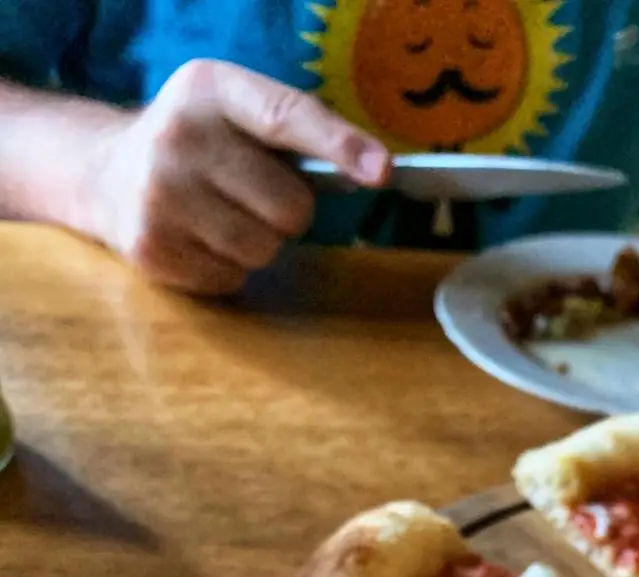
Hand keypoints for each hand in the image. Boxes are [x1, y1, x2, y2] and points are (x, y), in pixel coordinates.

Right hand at [83, 60, 387, 294]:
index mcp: (211, 88)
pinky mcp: (152, 248)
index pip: (285, 116)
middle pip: (289, 207)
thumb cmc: (200, 144)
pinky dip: (227, 266)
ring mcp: (160, 196)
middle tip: (254, 195)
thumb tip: (373, 170)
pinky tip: (200, 237)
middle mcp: (180, 136)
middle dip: (287, 212)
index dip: (338, 144)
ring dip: (259, 242)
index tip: (381, 170)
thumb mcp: (236, 112)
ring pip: (264, 250)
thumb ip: (295, 131)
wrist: (108, 173)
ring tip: (223, 215)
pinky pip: (232, 277)